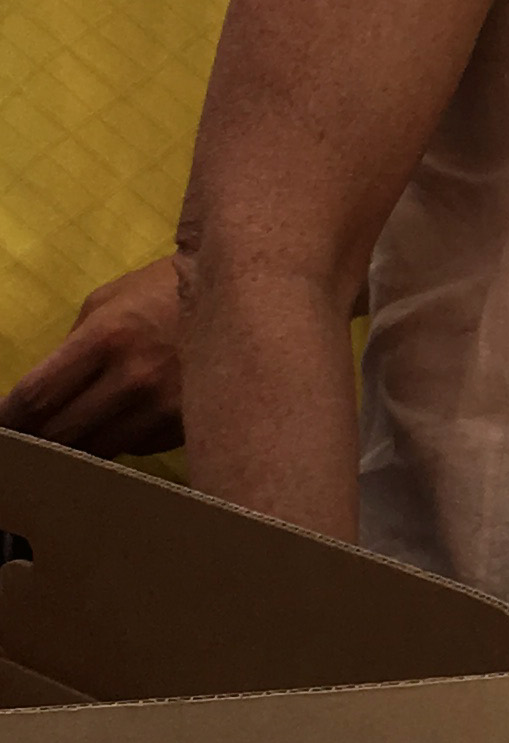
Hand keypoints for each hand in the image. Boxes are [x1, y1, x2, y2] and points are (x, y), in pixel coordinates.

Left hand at [0, 259, 183, 455]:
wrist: (250, 295)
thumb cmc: (167, 291)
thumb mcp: (108, 301)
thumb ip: (72, 348)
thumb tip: (43, 396)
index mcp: (106, 339)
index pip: (36, 398)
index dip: (8, 421)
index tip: (1, 429)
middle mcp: (133, 381)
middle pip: (61, 435)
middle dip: (36, 440)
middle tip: (26, 441)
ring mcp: (164, 410)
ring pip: (97, 451)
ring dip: (77, 446)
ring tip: (74, 433)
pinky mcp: (188, 427)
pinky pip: (135, 448)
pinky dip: (121, 439)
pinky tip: (127, 420)